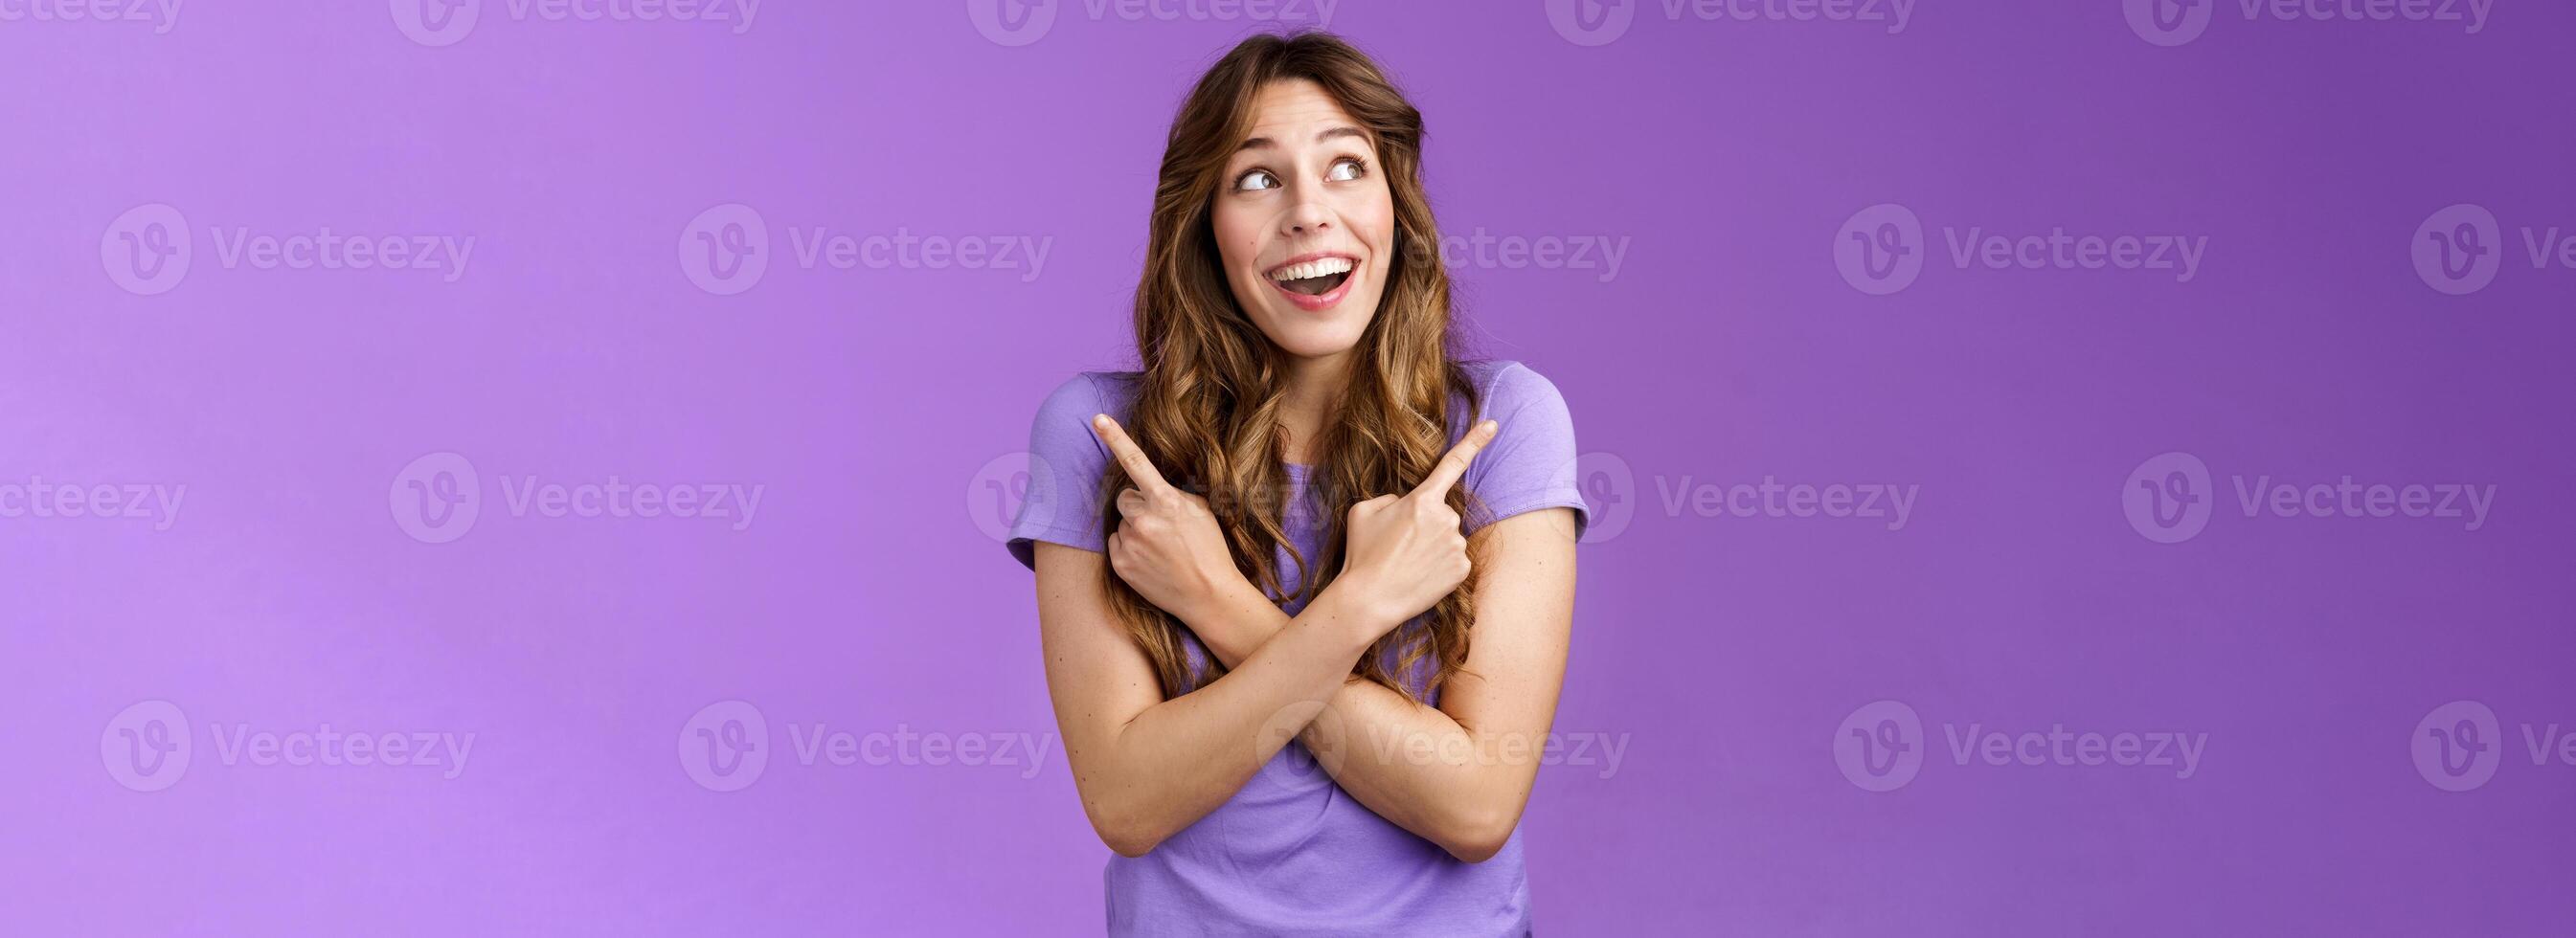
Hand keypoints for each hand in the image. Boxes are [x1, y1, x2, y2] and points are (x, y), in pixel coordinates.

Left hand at [1093, 413, 1245, 624]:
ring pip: (1122, 522)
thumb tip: (1155, 484)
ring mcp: (1130, 544)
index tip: (1097, 419)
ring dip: (1136, 529)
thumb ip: (1174, 493)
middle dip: (1137, 504)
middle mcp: (1144, 520)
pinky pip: (1116, 543)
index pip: (1136, 462)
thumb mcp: (1201, 510)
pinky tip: (1150, 559)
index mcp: (1166, 502)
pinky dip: (1129, 548)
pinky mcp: (1120, 564)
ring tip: (1160, 547)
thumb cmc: (1209, 550)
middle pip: (1124, 497)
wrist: (1208, 595)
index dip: (1115, 437)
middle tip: (1160, 523)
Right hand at [1336, 419, 1498, 629]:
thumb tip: (1407, 504)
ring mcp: (1457, 544)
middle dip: (1425, 523)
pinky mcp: (1463, 569)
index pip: (1452, 463)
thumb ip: (1391, 499)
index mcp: (1422, 499)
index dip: (1475, 441)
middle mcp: (1446, 518)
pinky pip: (1455, 560)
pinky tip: (1421, 576)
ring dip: (1433, 546)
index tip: (1493, 424)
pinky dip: (1441, 567)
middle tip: (1400, 545)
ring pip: (1449, 537)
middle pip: (1442, 513)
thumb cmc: (1362, 554)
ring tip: (1407, 563)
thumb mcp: (1363, 511)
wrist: (1368, 600)